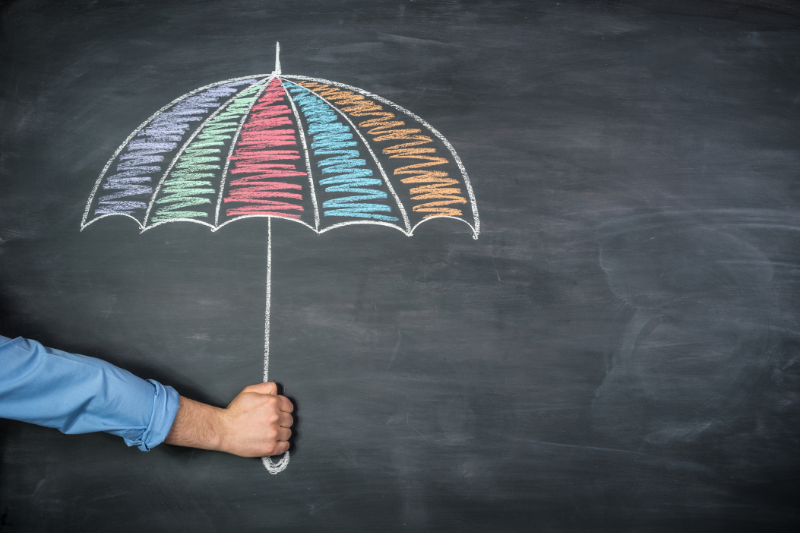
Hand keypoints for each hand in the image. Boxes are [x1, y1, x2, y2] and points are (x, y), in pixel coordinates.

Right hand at [164, 382, 293, 457]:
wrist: (223, 430)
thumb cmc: (235, 412)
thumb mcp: (249, 391)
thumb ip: (266, 387)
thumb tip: (277, 390)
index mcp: (272, 402)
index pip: (289, 406)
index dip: (283, 409)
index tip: (278, 413)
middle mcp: (275, 417)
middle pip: (290, 420)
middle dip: (282, 421)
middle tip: (271, 423)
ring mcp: (274, 433)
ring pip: (288, 433)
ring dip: (282, 433)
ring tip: (270, 432)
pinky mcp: (270, 447)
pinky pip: (285, 446)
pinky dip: (282, 445)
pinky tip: (274, 441)